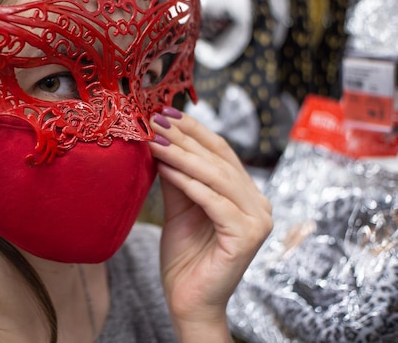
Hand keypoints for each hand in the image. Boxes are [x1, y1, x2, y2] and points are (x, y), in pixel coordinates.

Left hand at [149, 107, 272, 340]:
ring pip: (216, 177)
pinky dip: (188, 183)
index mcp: (246, 193)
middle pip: (218, 160)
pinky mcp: (247, 236)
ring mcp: (258, 220)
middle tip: (155, 119)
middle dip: (184, 137)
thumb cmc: (185, 256)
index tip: (164, 112)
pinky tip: (165, 168)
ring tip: (154, 139)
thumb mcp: (179, 206)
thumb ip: (176, 175)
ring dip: (182, 155)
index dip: (193, 130)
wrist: (188, 301)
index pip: (220, 151)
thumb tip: (160, 137)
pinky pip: (213, 201)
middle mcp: (259, 203)